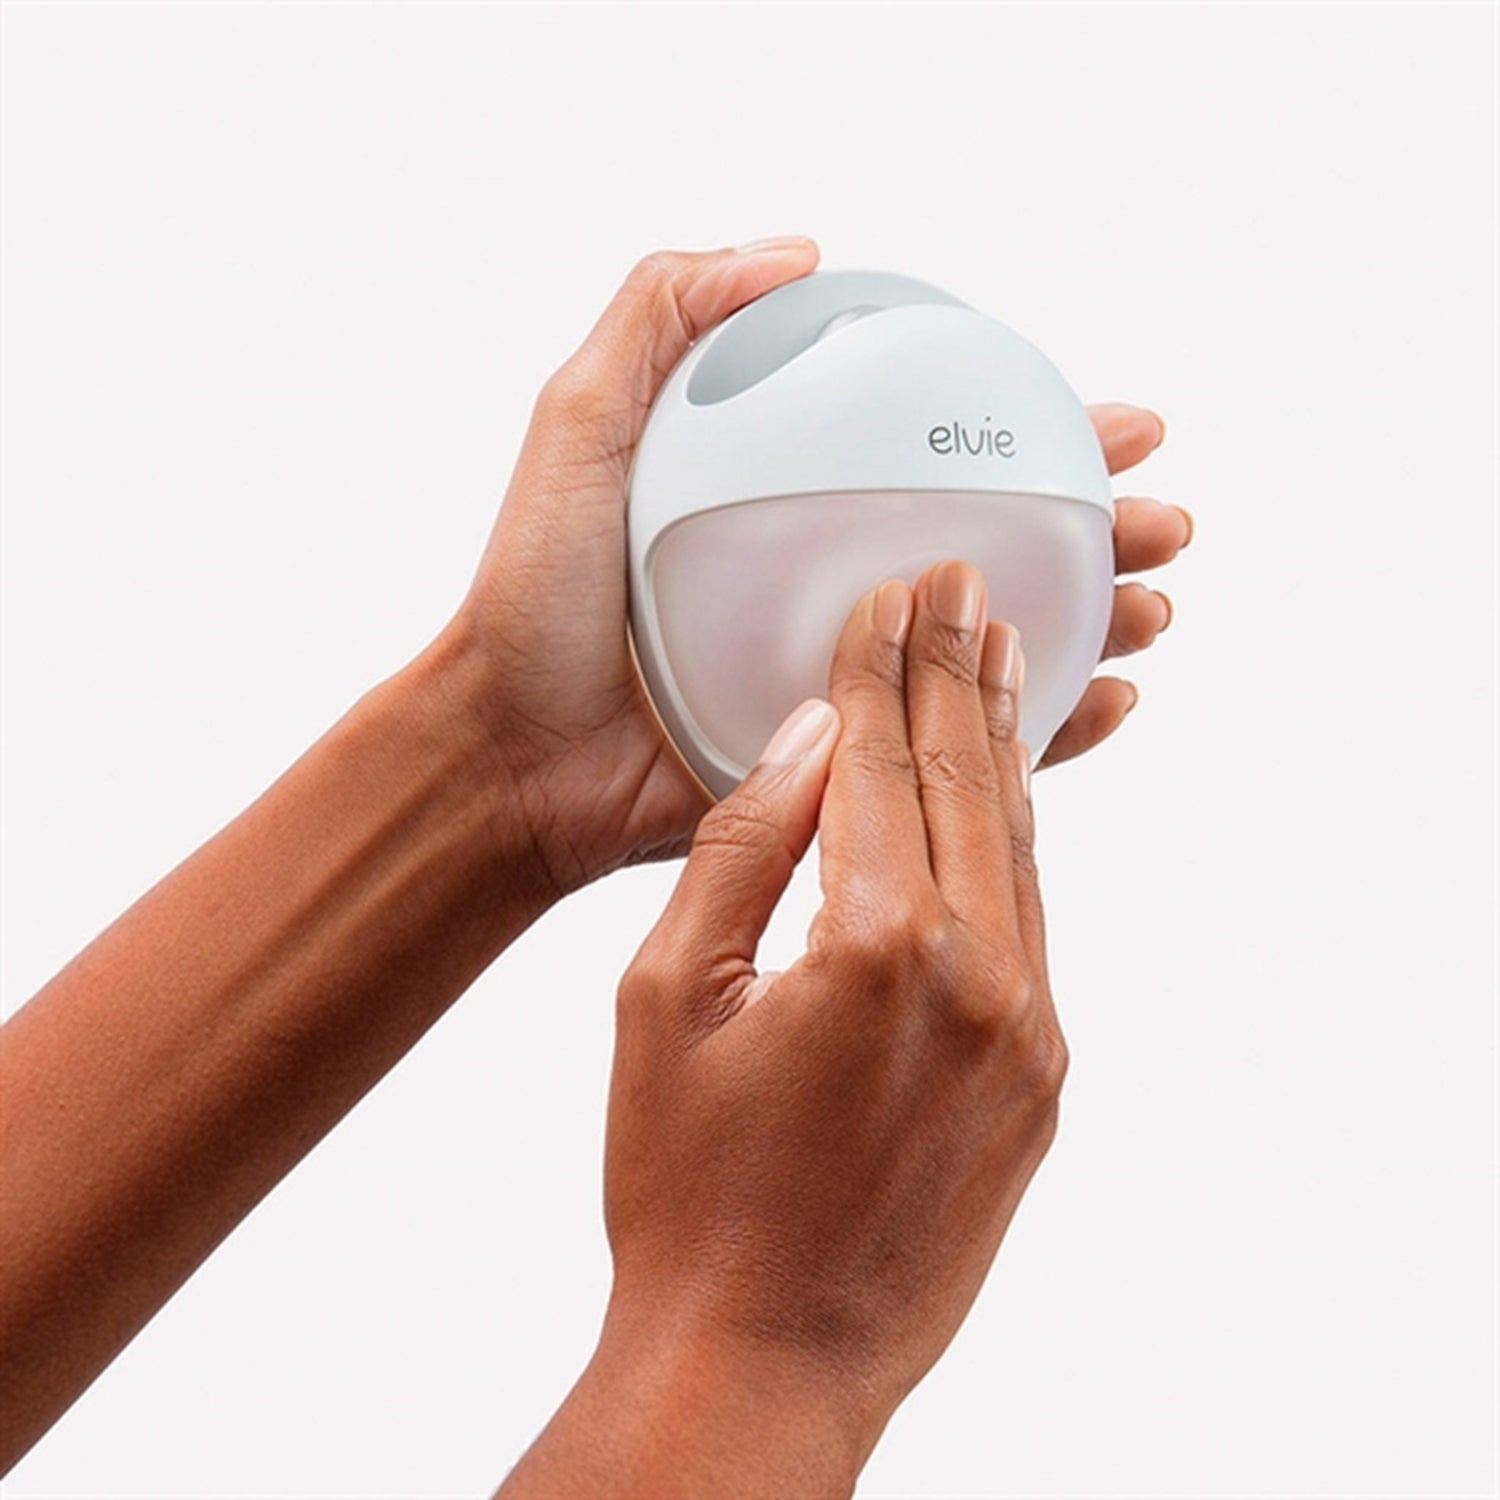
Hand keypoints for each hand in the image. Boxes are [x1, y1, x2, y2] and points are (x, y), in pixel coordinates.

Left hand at [447, 239, 1188, 894]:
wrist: (511, 750)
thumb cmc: (533, 598)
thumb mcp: (579, 425)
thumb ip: (663, 317)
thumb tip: (795, 248)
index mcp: (801, 503)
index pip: (944, 456)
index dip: (1038, 432)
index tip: (1113, 420)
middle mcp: (839, 584)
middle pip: (1001, 548)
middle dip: (1100, 532)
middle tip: (1163, 521)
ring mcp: (849, 679)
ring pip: (1003, 648)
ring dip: (1098, 625)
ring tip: (1154, 607)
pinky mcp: (847, 766)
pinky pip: (964, 751)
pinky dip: (1046, 733)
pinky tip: (1110, 705)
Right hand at [507, 561, 1060, 1495]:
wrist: (758, 1359)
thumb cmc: (683, 1190)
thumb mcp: (662, 1002)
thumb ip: (740, 852)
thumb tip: (808, 738)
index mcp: (873, 945)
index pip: (882, 763)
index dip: (881, 666)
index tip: (890, 590)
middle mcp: (977, 978)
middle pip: (968, 782)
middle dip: (957, 669)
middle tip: (965, 579)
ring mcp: (1027, 1035)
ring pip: (1017, 847)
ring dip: (1000, 744)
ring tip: (995, 652)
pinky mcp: (1042, 1083)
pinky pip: (1033, 926)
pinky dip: (1013, 845)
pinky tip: (1001, 795)